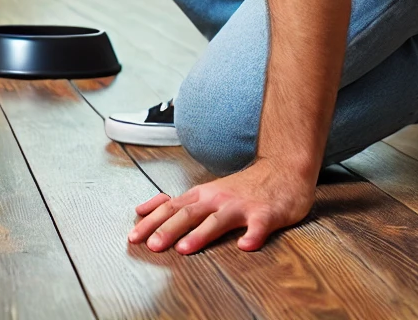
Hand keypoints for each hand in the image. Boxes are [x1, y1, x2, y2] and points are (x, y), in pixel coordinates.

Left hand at [128, 158, 314, 253]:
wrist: (284, 169)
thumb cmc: (245, 186)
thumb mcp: (208, 190)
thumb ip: (180, 203)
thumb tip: (143, 210)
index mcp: (203, 195)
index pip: (171, 208)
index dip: (151, 222)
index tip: (134, 236)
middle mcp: (218, 198)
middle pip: (188, 213)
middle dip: (168, 229)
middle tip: (152, 245)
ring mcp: (241, 205)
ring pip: (217, 220)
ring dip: (200, 234)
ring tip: (185, 248)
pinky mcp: (265, 214)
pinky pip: (258, 226)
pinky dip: (252, 236)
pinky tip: (246, 246)